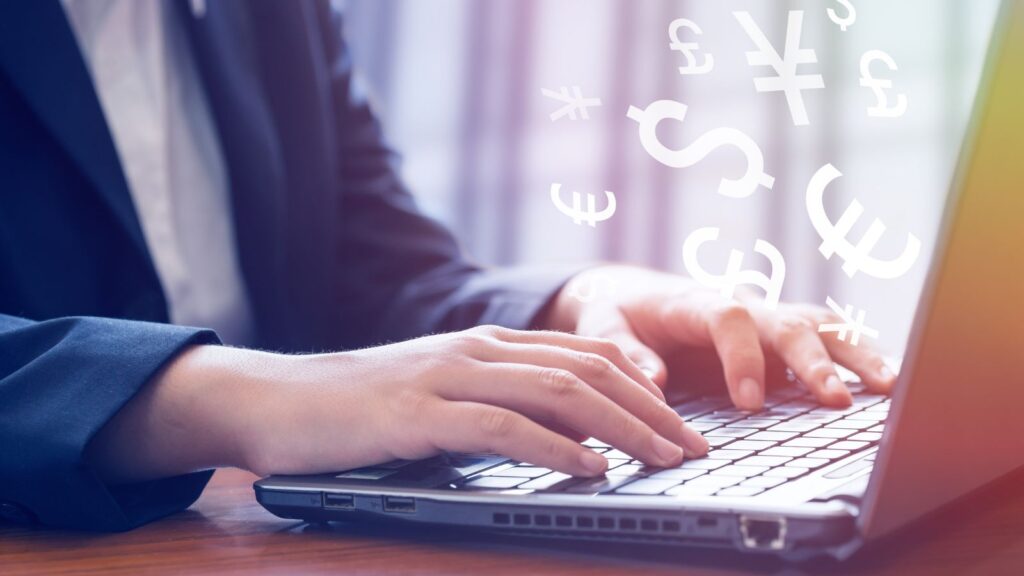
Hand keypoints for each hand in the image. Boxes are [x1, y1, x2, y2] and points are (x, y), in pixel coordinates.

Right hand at [87, 326, 707, 483]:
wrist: (277, 399)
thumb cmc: (362, 409)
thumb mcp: (444, 400)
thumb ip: (504, 407)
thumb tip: (574, 438)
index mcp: (488, 344)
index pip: (587, 355)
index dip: (645, 388)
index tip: (685, 426)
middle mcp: (477, 349)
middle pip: (587, 370)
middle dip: (652, 410)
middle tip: (695, 448)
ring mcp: (447, 374)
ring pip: (558, 392)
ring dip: (621, 427)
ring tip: (664, 459)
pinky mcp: (418, 410)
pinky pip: (502, 425)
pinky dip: (554, 446)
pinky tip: (590, 468)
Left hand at [543, 266, 896, 409]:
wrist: (631, 294)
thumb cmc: (618, 312)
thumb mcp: (602, 326)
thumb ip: (622, 350)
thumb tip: (653, 380)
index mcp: (694, 302)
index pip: (728, 319)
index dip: (743, 358)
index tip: (749, 402)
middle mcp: (739, 306)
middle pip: (785, 323)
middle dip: (813, 360)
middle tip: (835, 399)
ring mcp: (765, 320)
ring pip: (818, 326)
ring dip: (853, 354)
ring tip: (887, 387)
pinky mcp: (779, 338)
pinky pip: (825, 340)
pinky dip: (856, 356)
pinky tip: (884, 384)